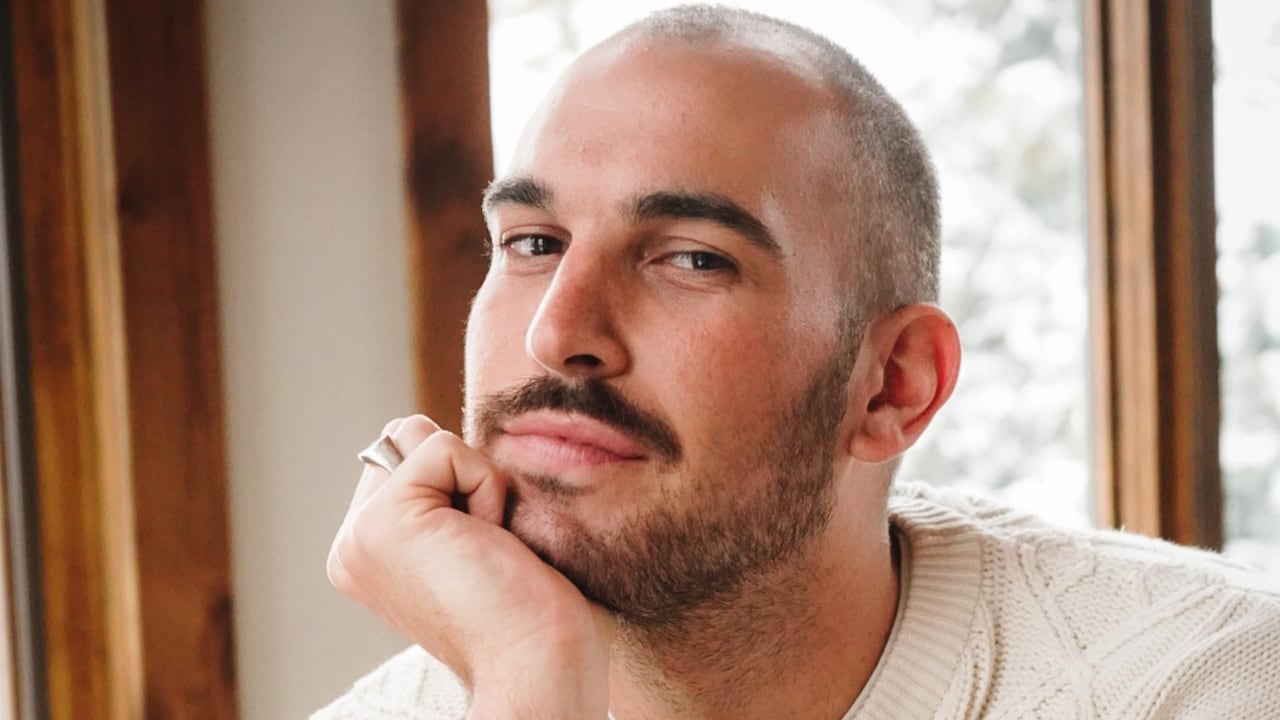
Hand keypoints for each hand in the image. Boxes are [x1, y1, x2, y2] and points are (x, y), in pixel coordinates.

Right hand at [327, 415, 613, 717]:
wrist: (535, 660)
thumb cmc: (525, 607)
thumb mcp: (469, 538)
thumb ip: (440, 496)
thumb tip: (435, 441)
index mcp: (368, 550)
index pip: (408, 456)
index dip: (463, 483)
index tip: (479, 551)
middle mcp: (353, 543)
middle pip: (409, 436)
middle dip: (465, 475)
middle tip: (483, 547)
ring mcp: (360, 534)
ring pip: (422, 435)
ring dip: (476, 480)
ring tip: (485, 544)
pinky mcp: (384, 521)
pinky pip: (444, 447)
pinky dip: (485, 486)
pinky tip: (487, 542)